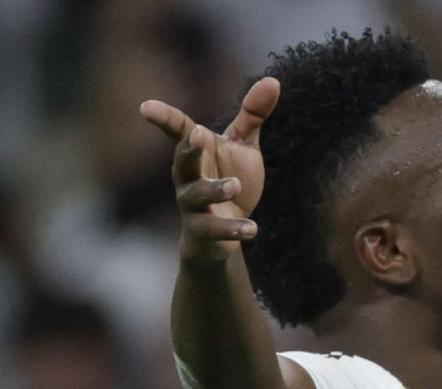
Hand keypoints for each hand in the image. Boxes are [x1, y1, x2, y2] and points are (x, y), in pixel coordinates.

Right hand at [140, 78, 280, 260]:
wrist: (228, 232)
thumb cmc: (231, 180)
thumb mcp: (243, 146)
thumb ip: (253, 116)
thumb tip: (273, 80)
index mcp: (195, 151)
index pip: (178, 130)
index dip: (163, 118)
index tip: (146, 107)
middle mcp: (188, 175)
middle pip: (182, 160)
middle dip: (189, 148)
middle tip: (201, 134)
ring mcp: (192, 204)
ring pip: (196, 195)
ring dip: (215, 189)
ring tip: (235, 185)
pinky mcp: (204, 231)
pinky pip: (215, 229)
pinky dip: (233, 229)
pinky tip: (253, 229)